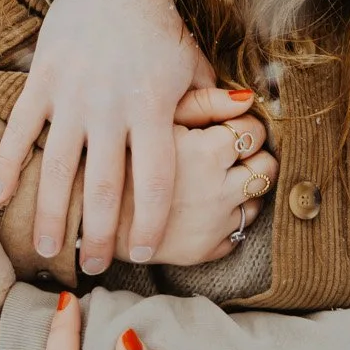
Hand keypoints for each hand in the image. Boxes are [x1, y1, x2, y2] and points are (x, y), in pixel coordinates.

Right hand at [0, 0, 214, 275]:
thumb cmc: (158, 29)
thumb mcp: (192, 67)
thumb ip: (210, 109)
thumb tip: (240, 137)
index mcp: (153, 106)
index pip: (157, 179)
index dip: (153, 222)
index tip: (147, 254)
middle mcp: (110, 106)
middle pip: (106, 185)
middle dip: (100, 234)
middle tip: (96, 268)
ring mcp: (72, 94)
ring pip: (57, 167)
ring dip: (52, 213)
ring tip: (50, 249)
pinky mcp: (41, 80)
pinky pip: (19, 129)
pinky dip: (5, 163)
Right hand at [115, 94, 275, 266]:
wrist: (84, 208)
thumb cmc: (118, 149)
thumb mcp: (157, 115)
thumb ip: (205, 103)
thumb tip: (247, 98)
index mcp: (205, 153)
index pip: (253, 131)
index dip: (243, 125)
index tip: (227, 127)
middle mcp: (215, 191)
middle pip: (265, 169)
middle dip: (253, 157)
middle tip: (230, 153)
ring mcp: (212, 225)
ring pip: (256, 202)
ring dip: (243, 187)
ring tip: (216, 179)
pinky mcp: (203, 252)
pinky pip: (238, 233)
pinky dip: (228, 218)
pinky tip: (204, 206)